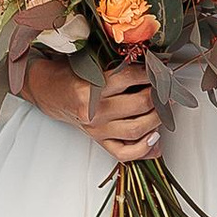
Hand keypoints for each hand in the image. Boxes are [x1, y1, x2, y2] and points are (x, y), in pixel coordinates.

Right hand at [25, 58, 159, 162]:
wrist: (50, 93)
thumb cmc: (71, 76)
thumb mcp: (90, 63)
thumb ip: (118, 67)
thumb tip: (152, 71)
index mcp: (90, 88)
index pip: (128, 77)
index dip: (149, 72)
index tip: (160, 69)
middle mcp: (94, 112)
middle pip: (138, 104)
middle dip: (159, 94)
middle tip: (166, 88)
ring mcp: (97, 129)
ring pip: (137, 129)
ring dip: (158, 118)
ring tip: (164, 107)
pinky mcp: (99, 141)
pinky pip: (125, 153)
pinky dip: (144, 148)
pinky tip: (154, 137)